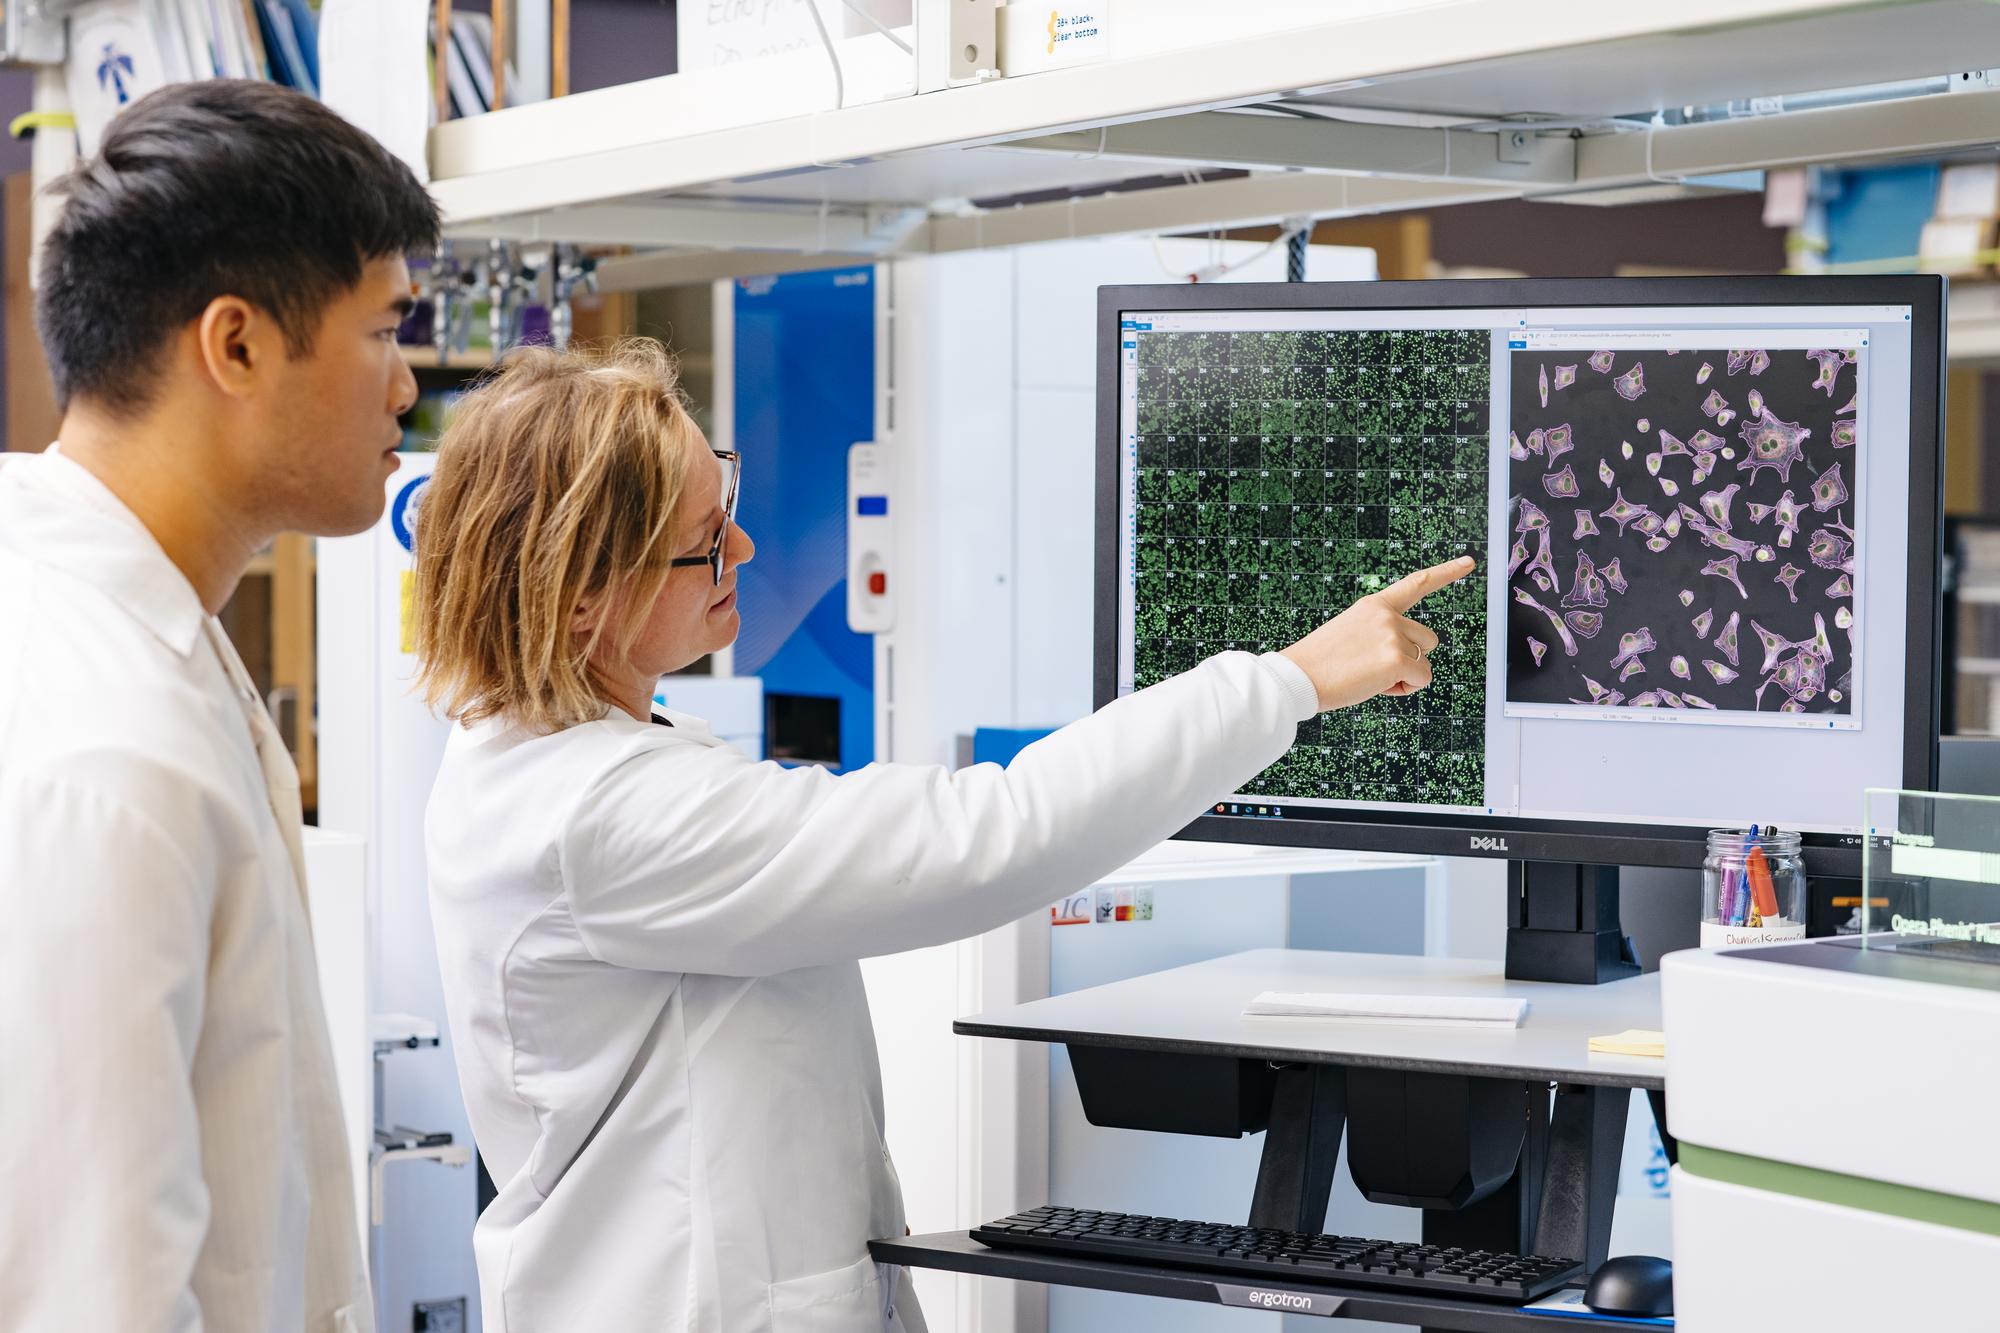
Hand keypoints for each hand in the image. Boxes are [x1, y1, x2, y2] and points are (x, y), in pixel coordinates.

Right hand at [1279, 555, 1474, 712]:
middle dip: (1410, 658)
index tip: (1469, 563)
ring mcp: (1392, 635)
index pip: (1416, 584)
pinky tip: (1375, 686)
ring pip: (1425, 662)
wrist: (1298, 676)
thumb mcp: (1351, 636)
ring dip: (1405, 675)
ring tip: (1370, 676)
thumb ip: (1381, 637)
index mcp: (1374, 605)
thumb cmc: (1320, 664)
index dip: (1446, 573)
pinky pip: (1421, 679)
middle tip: (1373, 668)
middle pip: (1428, 640)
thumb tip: (1409, 662)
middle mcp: (1387, 615)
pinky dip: (1404, 689)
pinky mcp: (1396, 658)